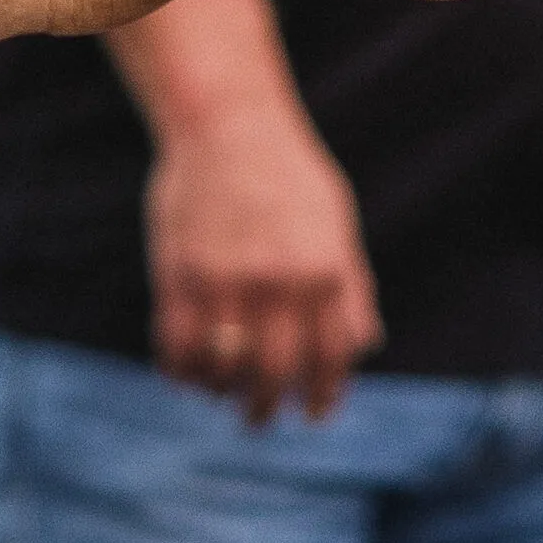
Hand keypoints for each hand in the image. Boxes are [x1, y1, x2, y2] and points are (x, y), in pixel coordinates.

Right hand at [148, 106, 378, 425]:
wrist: (228, 124)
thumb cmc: (289, 174)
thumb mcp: (338, 224)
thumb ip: (351, 286)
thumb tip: (365, 345)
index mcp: (325, 272)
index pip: (329, 359)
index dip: (322, 396)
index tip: (312, 414)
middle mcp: (278, 284)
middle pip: (273, 375)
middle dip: (264, 408)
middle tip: (257, 418)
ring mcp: (225, 283)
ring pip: (222, 369)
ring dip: (220, 393)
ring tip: (220, 395)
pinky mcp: (179, 276)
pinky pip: (177, 347)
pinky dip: (180, 371)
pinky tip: (186, 374)